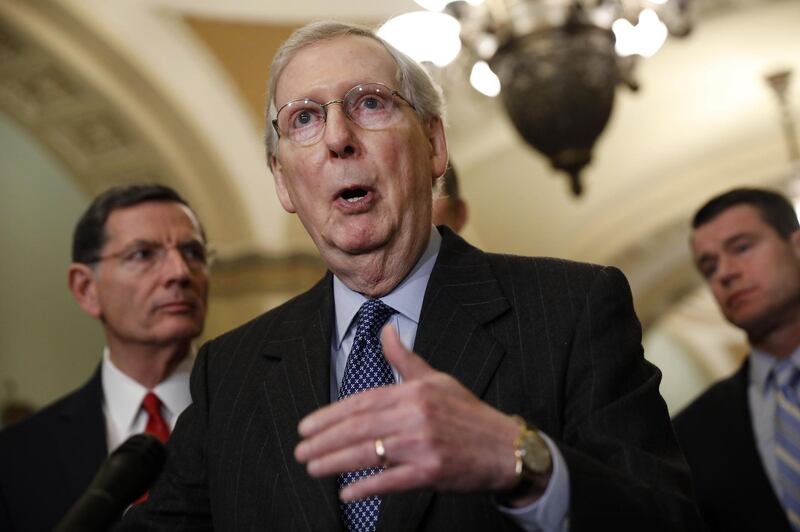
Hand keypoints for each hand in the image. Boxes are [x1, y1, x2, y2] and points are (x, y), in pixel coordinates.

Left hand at [294, 326, 544, 502]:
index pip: (362, 402)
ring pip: (368, 453)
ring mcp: (423, 444)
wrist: (504, 447)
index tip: (306, 426)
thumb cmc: (467, 414)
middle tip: (301, 450)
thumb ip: (405, 359)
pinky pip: (391, 480)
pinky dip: (366, 487)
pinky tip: (345, 492)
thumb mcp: (437, 380)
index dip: (330, 415)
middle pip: (359, 427)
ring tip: (312, 468)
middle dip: (325, 439)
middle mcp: (416, 415)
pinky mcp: (431, 471)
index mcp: (414, 392)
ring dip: (335, 462)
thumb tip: (387, 331)